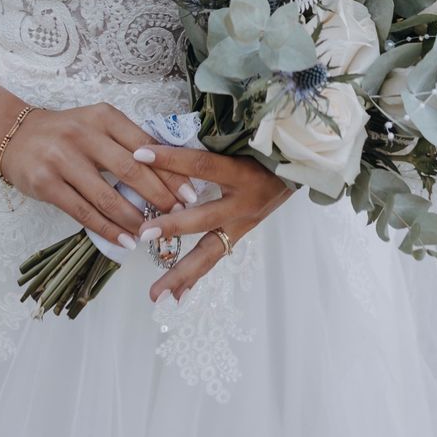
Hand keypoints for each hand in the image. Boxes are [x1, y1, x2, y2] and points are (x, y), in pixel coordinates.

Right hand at [1, 102, 198, 252]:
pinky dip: (109, 229)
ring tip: (154, 233)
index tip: (191, 192)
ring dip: (135, 218)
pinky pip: (84, 212)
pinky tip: (126, 240)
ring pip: (108, 196)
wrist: (14, 134)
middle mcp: (84, 134)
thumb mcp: (97, 125)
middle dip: (160, 196)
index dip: (171, 171)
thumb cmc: (65, 132)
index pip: (146, 145)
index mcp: (104, 117)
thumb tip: (170, 172)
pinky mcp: (46, 184)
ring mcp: (63, 159)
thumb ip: (127, 142)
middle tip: (180, 215)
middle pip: (131, 170)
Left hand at [131, 145, 293, 303]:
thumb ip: (210, 143)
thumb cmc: (263, 148)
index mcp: (242, 172)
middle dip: (173, 226)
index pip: (202, 164)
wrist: (296, 167)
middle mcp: (242, 202)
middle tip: (143, 234)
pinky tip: (175, 297)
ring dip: (181, 274)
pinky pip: (215, 258)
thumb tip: (168, 138)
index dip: (171, 158)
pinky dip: (195, 278)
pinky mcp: (239, 235)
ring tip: (156, 294)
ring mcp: (242, 224)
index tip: (140, 154)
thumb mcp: (243, 141)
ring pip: (209, 252)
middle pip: (204, 217)